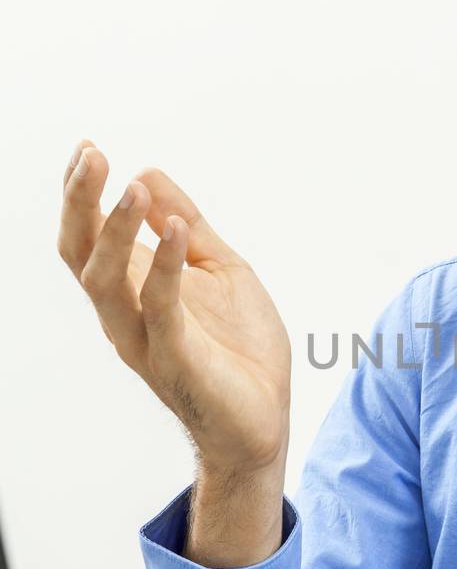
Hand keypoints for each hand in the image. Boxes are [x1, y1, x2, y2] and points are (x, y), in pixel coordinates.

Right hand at [57, 139, 291, 475]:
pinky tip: (174, 229)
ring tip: (133, 188)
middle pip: (80, 253)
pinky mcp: (176, 359)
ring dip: (115, 231)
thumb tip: (147, 172)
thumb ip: (187, 226)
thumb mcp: (219, 269)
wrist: (264, 420)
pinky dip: (165, 267)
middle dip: (80, 203)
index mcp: (131, 288)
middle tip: (91, 155)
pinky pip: (160, 309)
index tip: (86, 148)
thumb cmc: (239, 349)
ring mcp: (146, 338)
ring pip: (106, 281)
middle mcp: (125, 313)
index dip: (80, 193)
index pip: (87, 236)